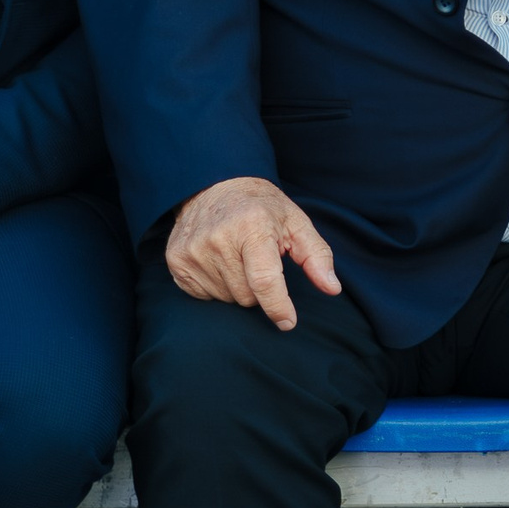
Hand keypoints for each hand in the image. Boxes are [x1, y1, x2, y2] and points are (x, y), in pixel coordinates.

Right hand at [166, 176, 340, 331]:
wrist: (214, 186)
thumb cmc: (261, 207)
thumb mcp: (295, 222)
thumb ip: (316, 256)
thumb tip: (333, 288)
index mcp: (252, 226)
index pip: (265, 280)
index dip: (279, 306)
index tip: (288, 322)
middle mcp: (218, 239)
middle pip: (247, 295)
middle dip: (259, 287)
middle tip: (257, 260)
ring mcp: (193, 251)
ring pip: (226, 298)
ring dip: (238, 287)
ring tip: (237, 257)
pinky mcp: (175, 261)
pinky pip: (204, 296)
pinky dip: (217, 286)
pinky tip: (218, 262)